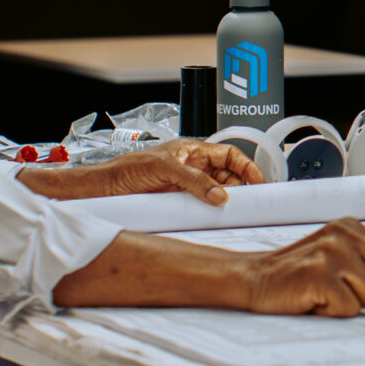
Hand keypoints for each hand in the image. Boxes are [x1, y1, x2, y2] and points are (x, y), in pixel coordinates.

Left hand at [21, 140, 263, 206]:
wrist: (104, 190)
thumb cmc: (127, 169)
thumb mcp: (164, 168)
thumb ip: (194, 180)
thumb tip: (220, 195)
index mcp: (193, 149)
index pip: (229, 154)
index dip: (247, 166)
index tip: (260, 182)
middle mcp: (193, 166)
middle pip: (228, 174)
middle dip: (241, 184)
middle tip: (251, 200)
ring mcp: (187, 185)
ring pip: (218, 190)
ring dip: (228, 199)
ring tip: (235, 209)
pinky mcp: (180, 201)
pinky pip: (203, 205)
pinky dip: (212, 210)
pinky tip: (217, 216)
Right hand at [241, 218, 364, 317]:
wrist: (253, 278)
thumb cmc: (298, 275)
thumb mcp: (340, 266)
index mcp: (352, 228)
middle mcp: (344, 234)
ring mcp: (331, 252)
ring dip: (351, 304)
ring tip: (325, 296)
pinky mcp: (318, 272)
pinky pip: (347, 307)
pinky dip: (333, 312)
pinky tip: (314, 301)